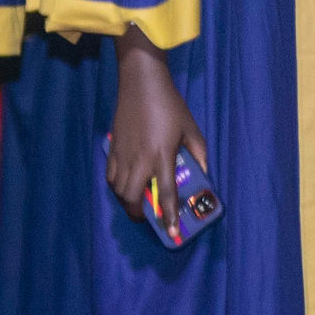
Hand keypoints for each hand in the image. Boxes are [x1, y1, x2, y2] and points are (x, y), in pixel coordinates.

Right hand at [104, 30, 210, 233]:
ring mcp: (123, 154)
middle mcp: (140, 160)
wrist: (141, 83)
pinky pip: (110, 176)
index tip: (172, 232)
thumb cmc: (170, 105)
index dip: (169, 217)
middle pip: (132, 198)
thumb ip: (199, 154)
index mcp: (162, 157)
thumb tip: (204, 174)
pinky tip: (125, 184)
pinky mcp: (113, 147)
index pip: (165, 195)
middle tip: (147, 216)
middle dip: (139, 213)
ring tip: (137, 201)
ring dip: (127, 200)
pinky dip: (116, 186)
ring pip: (118, 189)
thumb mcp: (191, 129)